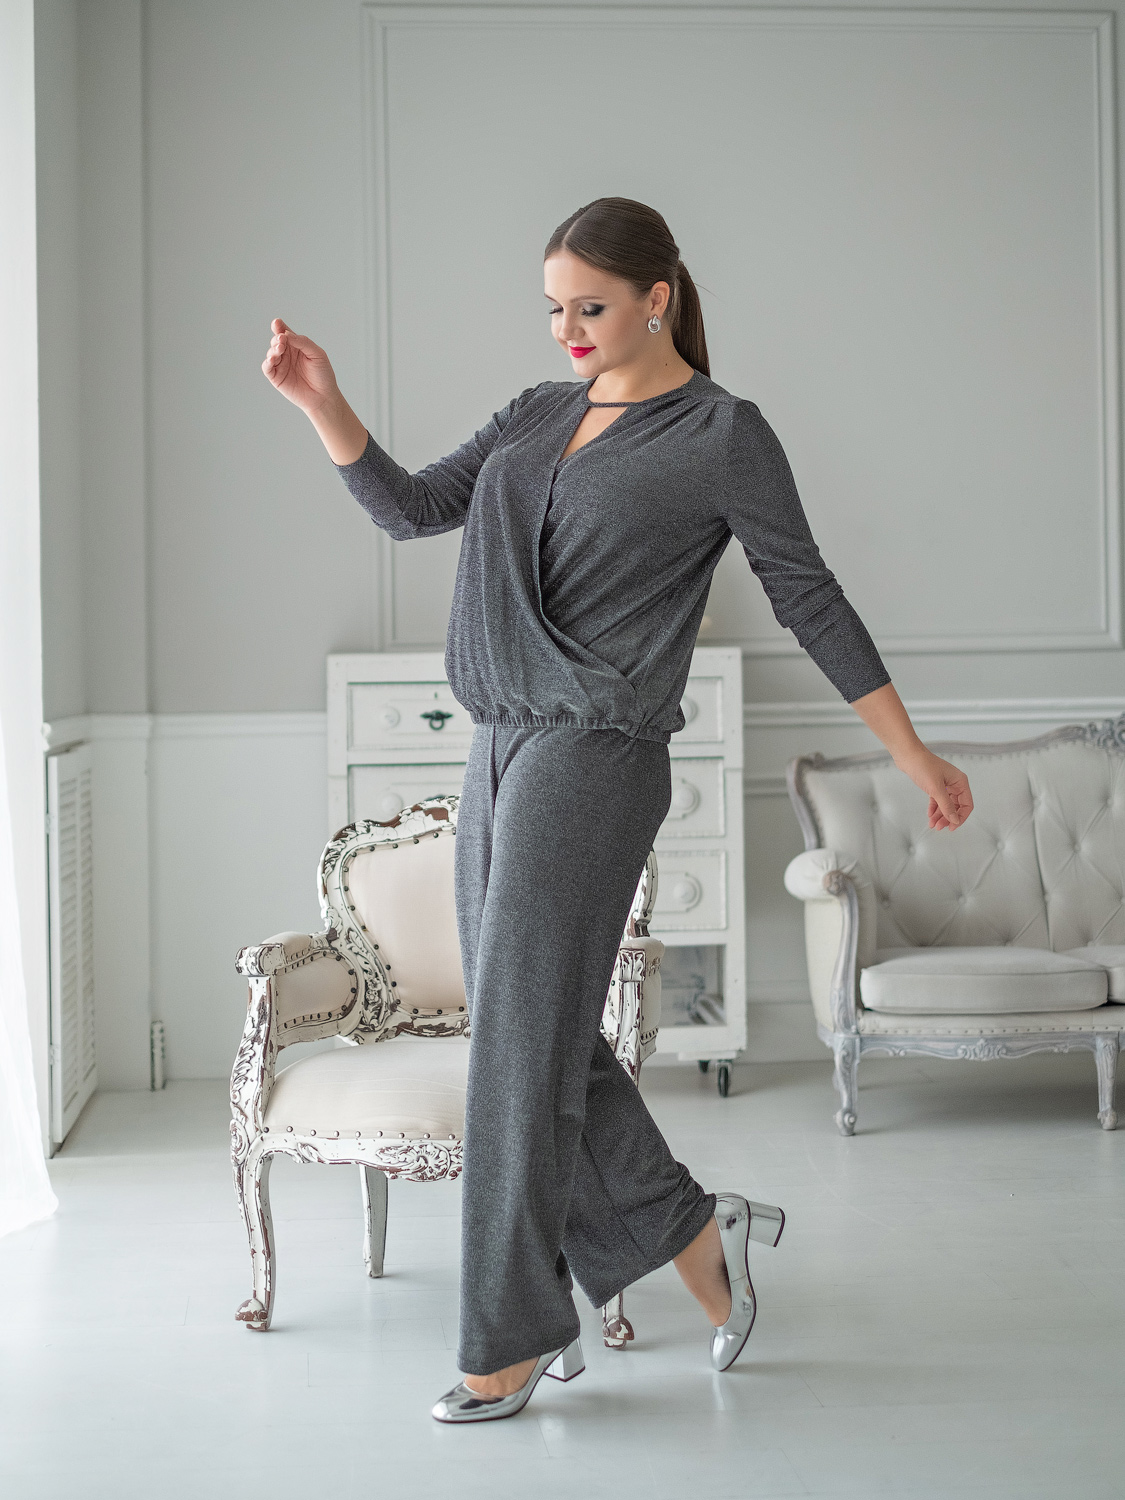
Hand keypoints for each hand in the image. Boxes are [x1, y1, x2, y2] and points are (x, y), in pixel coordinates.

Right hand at [262, 318, 368, 463]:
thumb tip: (285, 334)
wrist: (324, 397)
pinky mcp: (276, 378)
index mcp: (297, 346)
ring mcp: (281, 365)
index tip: (277, 323)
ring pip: (271, 353)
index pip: (285, 333)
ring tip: (280, 349)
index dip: (279, 326)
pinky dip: (268, 362)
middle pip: (276, 341)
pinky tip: (272, 359)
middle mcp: (287, 354)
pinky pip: (267, 368)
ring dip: (273, 349)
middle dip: (277, 339)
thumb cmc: (323, 375)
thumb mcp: (317, 354)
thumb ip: (303, 342)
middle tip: (282, 339)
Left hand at [894, 746, 972, 830]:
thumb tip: (955, 820)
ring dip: (940, 815)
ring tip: (932, 825)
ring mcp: (945, 784)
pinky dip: (934, 808)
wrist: (908, 756)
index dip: (961, 817)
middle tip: (939, 827)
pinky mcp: (935, 785)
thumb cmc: (923, 767)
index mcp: (960, 782)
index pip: (967, 804)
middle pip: (956, 806)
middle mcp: (955, 783)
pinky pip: (938, 800)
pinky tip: (929, 815)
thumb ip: (946, 806)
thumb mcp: (936, 789)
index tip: (952, 827)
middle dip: (948, 818)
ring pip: (946, 804)